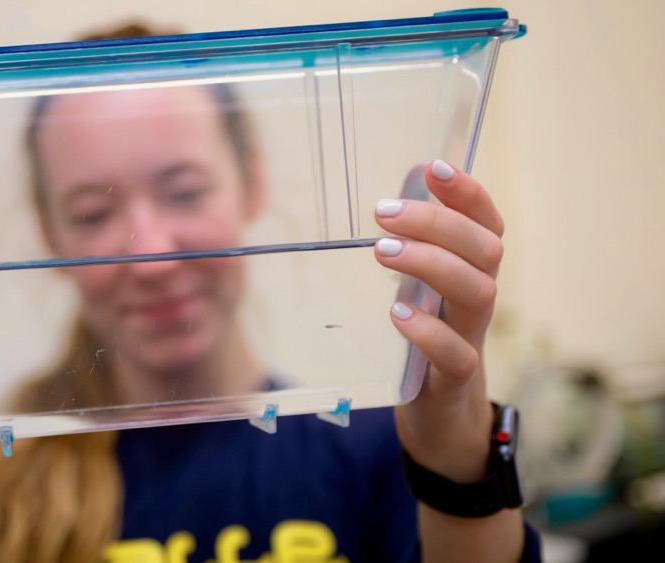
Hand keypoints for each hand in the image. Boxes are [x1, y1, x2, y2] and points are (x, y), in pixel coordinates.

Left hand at [376, 160, 503, 481]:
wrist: (443, 422)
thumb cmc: (425, 344)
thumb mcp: (419, 294)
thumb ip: (410, 254)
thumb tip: (387, 201)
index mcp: (472, 274)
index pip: (486, 224)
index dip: (468, 193)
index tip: (435, 167)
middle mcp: (478, 302)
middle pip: (485, 249)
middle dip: (439, 223)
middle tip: (384, 213)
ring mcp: (471, 339)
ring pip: (477, 292)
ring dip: (431, 264)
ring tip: (383, 251)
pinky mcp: (454, 379)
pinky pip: (455, 354)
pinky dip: (428, 331)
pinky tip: (397, 313)